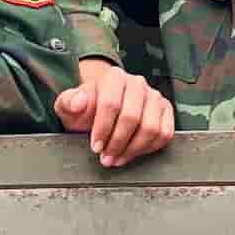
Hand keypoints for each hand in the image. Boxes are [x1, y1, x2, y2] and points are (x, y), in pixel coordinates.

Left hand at [54, 60, 175, 167]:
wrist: (101, 110)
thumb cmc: (86, 109)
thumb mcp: (69, 106)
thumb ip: (69, 102)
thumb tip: (79, 101)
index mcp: (114, 77)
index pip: (111, 104)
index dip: (103, 129)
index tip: (95, 146)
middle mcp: (137, 83)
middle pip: (132, 117)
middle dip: (117, 143)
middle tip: (106, 157)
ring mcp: (154, 96)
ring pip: (150, 128)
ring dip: (133, 149)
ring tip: (118, 157)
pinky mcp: (165, 110)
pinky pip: (164, 133)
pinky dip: (149, 148)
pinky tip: (133, 152)